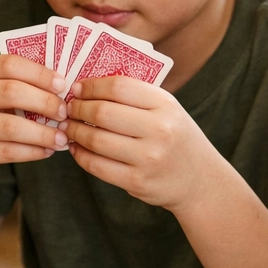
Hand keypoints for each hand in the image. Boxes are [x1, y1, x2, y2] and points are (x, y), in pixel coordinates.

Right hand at [0, 55, 67, 184]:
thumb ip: (21, 87)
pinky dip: (32, 152)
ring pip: (10, 126)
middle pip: (10, 92)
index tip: (62, 85)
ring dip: (42, 133)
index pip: (8, 64)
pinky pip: (7, 151)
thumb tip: (63, 90)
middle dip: (44, 102)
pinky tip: (47, 151)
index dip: (38, 73)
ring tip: (61, 138)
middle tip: (64, 113)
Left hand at [63, 75, 211, 210]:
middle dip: (78, 109)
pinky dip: (80, 155)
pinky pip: (97, 166)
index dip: (91, 86)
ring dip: (75, 132)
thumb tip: (86, 87)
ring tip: (69, 128)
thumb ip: (135, 97)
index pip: (119, 86)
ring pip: (96, 139)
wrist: (199, 180)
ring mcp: (148, 158)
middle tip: (68, 109)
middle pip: (103, 112)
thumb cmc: (175, 137)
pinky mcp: (137, 182)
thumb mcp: (167, 110)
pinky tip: (76, 148)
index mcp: (165, 105)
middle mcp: (159, 130)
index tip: (77, 88)